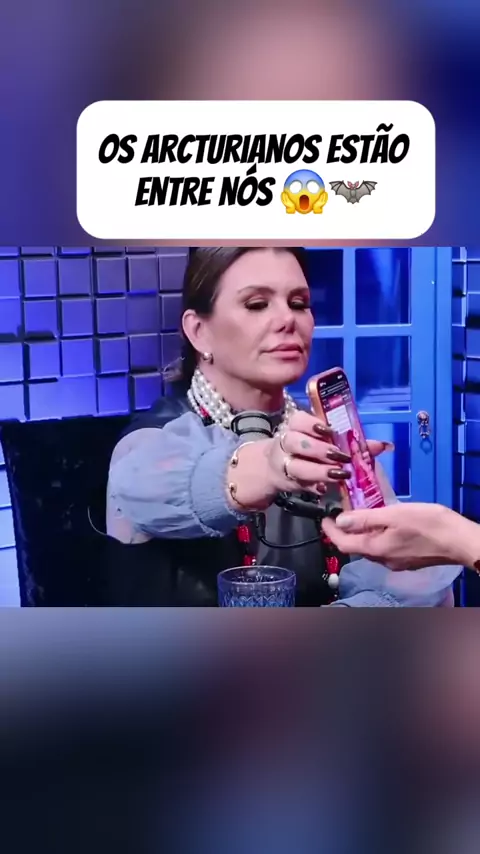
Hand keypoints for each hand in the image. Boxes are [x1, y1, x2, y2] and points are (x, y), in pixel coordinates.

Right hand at [227, 410, 391, 511]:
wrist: (275, 469)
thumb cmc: (308, 452)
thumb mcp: (325, 442)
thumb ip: (353, 444)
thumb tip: (383, 446)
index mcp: (296, 427)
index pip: (298, 421)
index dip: (312, 424)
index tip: (328, 430)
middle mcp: (287, 444)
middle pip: (295, 442)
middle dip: (318, 449)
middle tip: (339, 456)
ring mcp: (285, 464)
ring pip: (296, 466)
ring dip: (318, 470)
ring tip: (338, 474)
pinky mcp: (288, 482)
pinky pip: (299, 484)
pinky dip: (313, 486)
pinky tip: (324, 489)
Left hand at [321, 502, 472, 570]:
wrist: (460, 542)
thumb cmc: (429, 525)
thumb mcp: (394, 514)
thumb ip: (365, 518)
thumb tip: (340, 521)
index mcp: (375, 549)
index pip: (343, 543)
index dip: (330, 531)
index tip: (323, 519)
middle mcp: (383, 560)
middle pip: (356, 546)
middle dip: (346, 531)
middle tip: (342, 511)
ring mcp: (396, 562)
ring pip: (371, 547)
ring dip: (362, 532)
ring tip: (362, 514)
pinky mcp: (408, 559)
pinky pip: (385, 547)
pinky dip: (378, 535)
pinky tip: (384, 524)